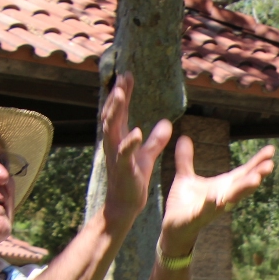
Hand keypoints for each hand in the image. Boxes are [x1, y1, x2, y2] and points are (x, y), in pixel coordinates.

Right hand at [98, 75, 172, 234]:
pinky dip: (129, 142)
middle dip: (116, 96)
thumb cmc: (133, 179)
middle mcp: (114, 143)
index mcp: (120, 138)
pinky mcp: (123, 169)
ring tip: (121, 94)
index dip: (124, 93)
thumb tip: (167, 123)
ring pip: (111, 129)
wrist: (125, 204)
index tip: (127, 75)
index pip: (120, 111)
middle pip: (112, 114)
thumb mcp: (147, 156)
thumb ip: (156, 140)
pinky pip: (124, 154)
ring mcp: (116, 155)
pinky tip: (137, 132)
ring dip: (115, 111)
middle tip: (122, 78)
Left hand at [159, 136, 275, 257]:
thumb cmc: (184, 204)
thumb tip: (184, 138)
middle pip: (243, 185)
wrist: (174, 228)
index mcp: (223, 186)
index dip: (257, 162)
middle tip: (270, 166)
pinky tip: (216, 197)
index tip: (271, 150)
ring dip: (243, 189)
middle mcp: (223, 197)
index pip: (244, 172)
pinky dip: (211, 204)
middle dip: (257, 176)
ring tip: (255, 179)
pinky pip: (206, 210)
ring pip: (231, 198)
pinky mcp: (197, 217)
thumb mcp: (185, 177)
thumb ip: (185, 159)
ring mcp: (212, 208)